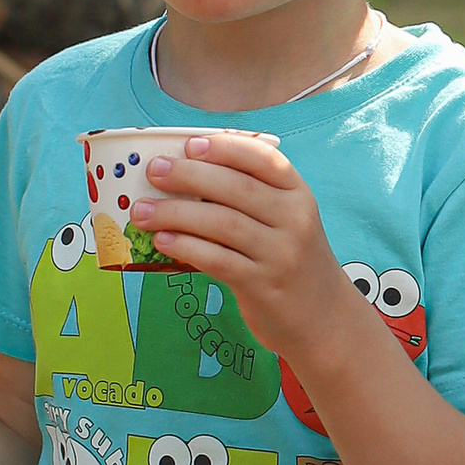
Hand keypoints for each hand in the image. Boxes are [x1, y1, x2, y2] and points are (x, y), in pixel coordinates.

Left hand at [137, 127, 373, 375]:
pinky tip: (162, 241)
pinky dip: (186, 247)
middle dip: (189, 175)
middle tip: (153, 171)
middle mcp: (294, 220)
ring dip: (175, 213)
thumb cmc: (293, 261)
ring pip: (222, 223)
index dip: (225, 148)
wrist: (324, 319)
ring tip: (141, 211)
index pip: (264, 159)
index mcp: (299, 194)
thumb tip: (187, 174)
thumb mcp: (287, 222)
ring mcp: (280, 254)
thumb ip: (252, 198)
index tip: (190, 144)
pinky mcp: (263, 285)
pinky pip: (217, 260)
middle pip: (236, 188)